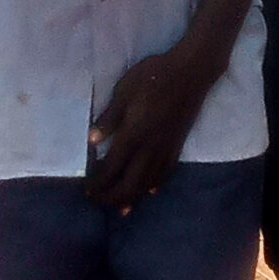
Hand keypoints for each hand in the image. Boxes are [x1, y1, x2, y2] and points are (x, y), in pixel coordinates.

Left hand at [86, 43, 217, 207]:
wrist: (191, 72)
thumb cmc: (154, 76)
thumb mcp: (124, 91)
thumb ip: (109, 118)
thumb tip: (92, 141)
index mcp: (133, 134)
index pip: (111, 168)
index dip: (98, 183)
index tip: (86, 190)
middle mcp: (150, 147)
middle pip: (129, 184)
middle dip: (112, 197)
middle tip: (98, 201)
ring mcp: (166, 148)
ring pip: (148, 183)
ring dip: (132, 198)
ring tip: (120, 207)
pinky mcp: (178, 146)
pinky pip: (166, 173)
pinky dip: (155, 185)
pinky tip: (150, 191)